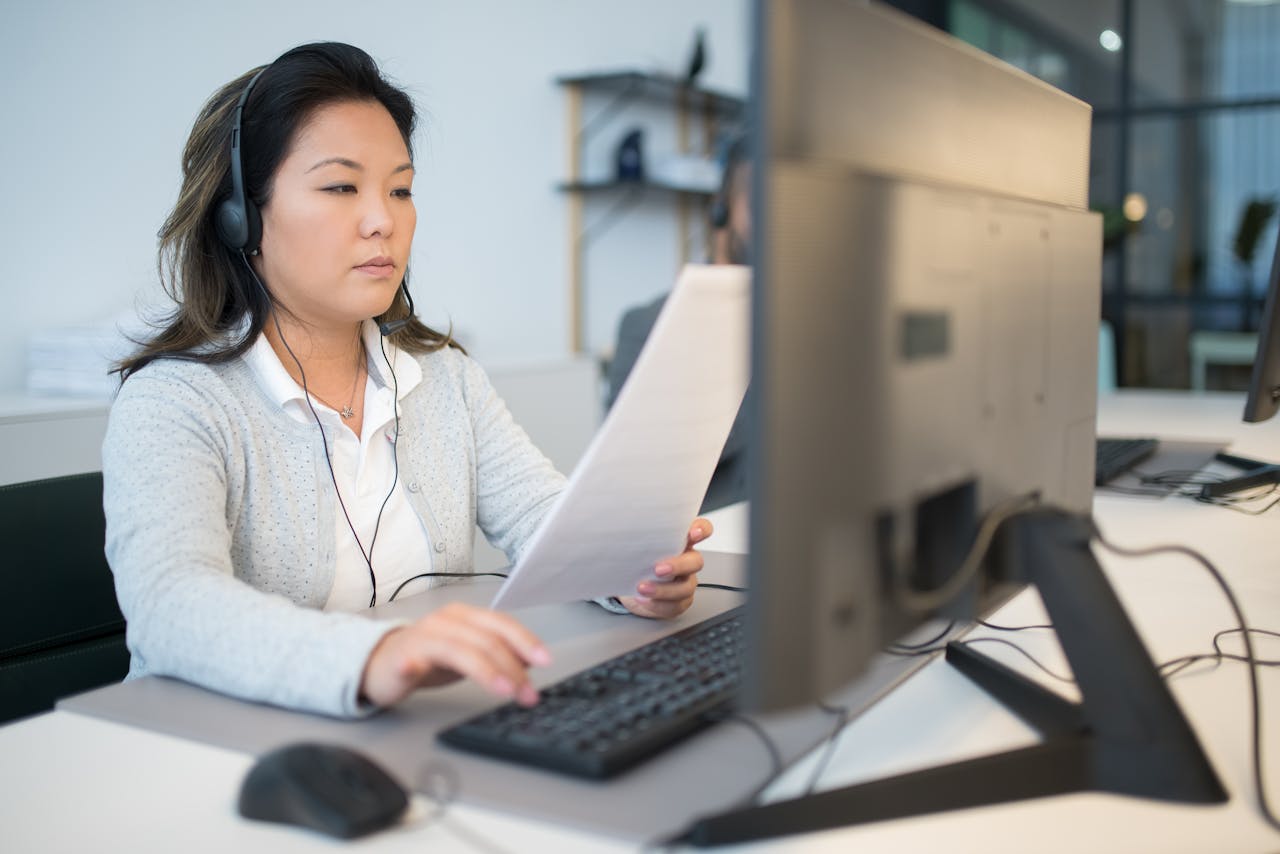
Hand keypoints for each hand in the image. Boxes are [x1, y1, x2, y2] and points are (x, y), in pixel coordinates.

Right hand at [359, 602, 550, 708]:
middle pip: (486, 640)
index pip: (502, 624)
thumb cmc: (428, 657)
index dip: (525, 641)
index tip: (546, 660)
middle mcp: (447, 621)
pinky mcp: (403, 655)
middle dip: (512, 668)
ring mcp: (424, 636)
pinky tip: (416, 671)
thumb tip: (531, 662)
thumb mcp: (470, 654)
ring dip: (486, 671)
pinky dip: (415, 664)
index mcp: (466, 617)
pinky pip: (410, 658)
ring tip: (504, 691)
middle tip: (528, 693)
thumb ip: (498, 653)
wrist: (381, 662)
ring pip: (460, 649)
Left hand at [619, 518, 712, 618]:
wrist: (631, 585)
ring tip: (642, 587)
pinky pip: (674, 605)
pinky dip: (657, 604)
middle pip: (695, 561)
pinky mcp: (679, 602)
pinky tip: (643, 599)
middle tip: (658, 569)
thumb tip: (623, 529)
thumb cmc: (639, 560)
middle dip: (678, 565)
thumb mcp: (639, 543)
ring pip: (685, 587)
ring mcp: (686, 582)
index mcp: (681, 541)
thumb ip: (641, 535)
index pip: (701, 530)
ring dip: (663, 589)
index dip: (701, 530)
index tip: (693, 533)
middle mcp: (687, 561)